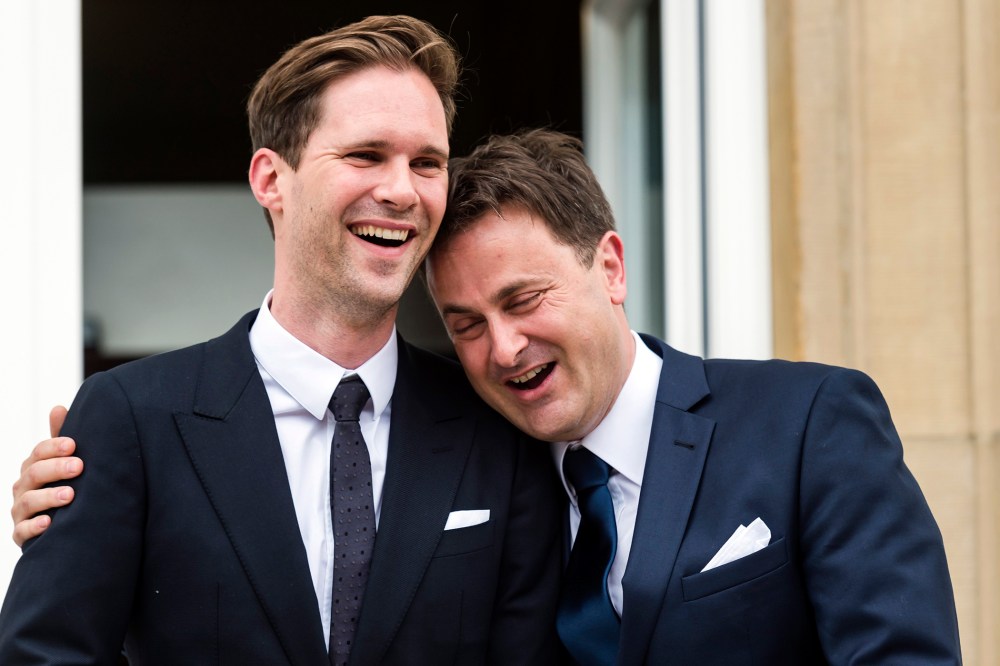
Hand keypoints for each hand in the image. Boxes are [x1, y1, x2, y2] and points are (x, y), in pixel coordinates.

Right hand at [11, 406, 82, 546]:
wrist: (61, 526)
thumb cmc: (62, 486)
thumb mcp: (63, 462)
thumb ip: (60, 439)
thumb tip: (57, 407)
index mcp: (33, 467)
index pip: (38, 453)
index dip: (53, 447)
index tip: (73, 444)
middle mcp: (23, 488)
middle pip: (34, 474)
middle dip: (56, 469)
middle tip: (79, 467)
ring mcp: (20, 511)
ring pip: (28, 501)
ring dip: (48, 497)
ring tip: (70, 495)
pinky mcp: (21, 534)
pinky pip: (22, 531)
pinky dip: (34, 527)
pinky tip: (49, 522)